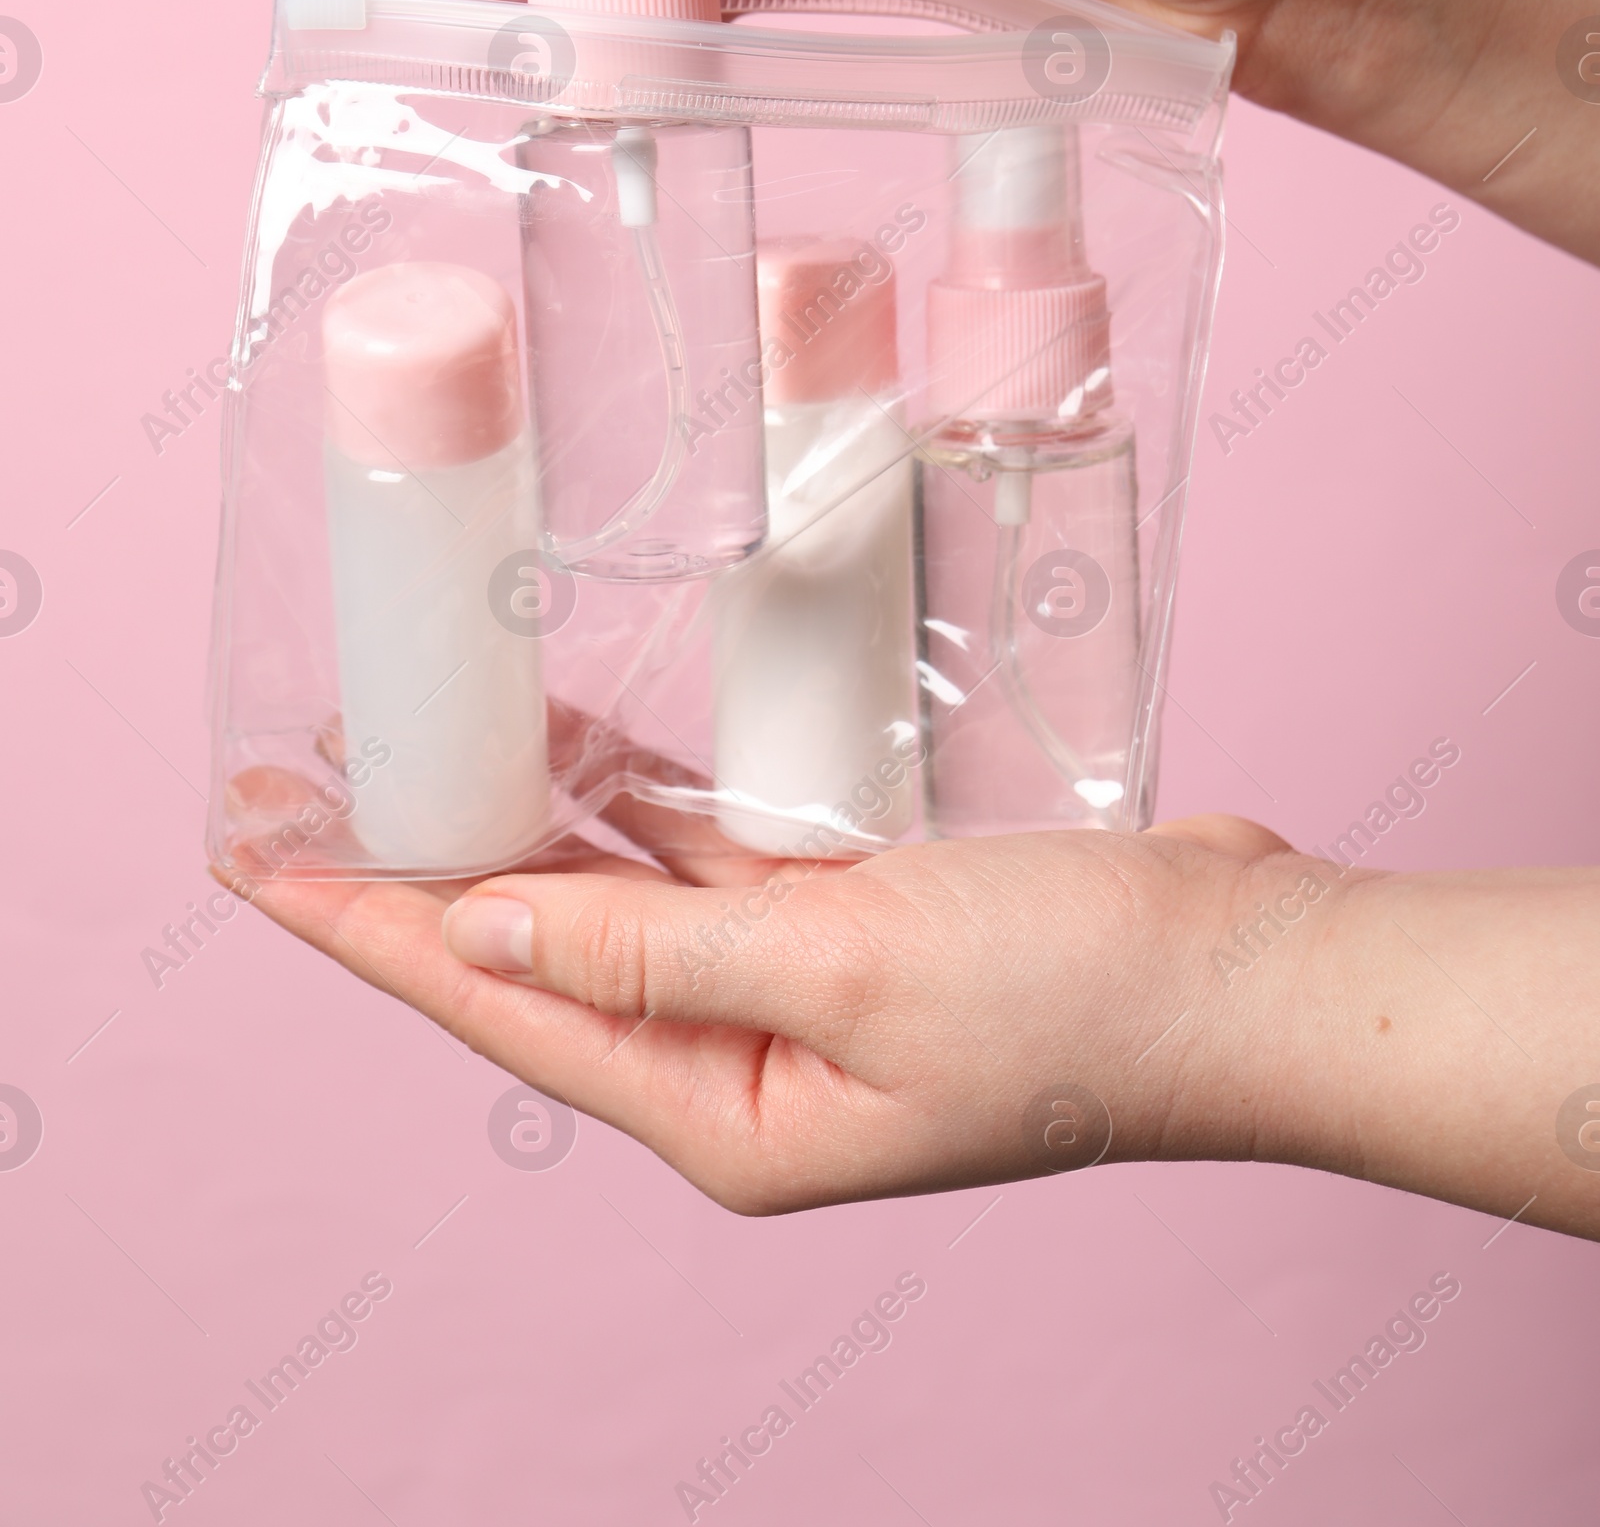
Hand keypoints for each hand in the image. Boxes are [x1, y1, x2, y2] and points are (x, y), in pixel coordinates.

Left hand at [229, 800, 1599, 1235]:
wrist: (1245, 969)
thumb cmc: (1077, 990)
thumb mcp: (847, 965)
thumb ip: (657, 947)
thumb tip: (487, 932)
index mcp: (725, 1107)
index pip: (497, 1001)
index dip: (366, 921)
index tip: (258, 850)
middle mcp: (739, 1057)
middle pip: (531, 949)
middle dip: (412, 863)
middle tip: (296, 779)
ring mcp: (795, 984)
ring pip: (612, 889)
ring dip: (517, 814)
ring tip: (406, 738)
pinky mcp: (850, 913)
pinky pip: (704, 850)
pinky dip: (637, 795)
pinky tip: (575, 736)